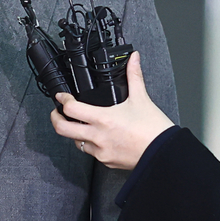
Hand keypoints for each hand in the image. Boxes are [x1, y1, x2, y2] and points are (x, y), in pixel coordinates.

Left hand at [49, 52, 173, 169]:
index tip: (61, 97)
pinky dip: (91, 145)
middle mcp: (98, 137)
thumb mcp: (141, 99)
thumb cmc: (154, 129)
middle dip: (55, 119)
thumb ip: (134, 76)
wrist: (164, 153)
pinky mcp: (107, 162)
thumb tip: (133, 58)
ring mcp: (101, 152)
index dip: (62, 100)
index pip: (71, 109)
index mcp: (103, 119)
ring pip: (76, 143)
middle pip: (63, 130)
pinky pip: (92, 154)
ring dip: (75, 133)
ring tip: (80, 125)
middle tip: (57, 113)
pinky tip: (99, 138)